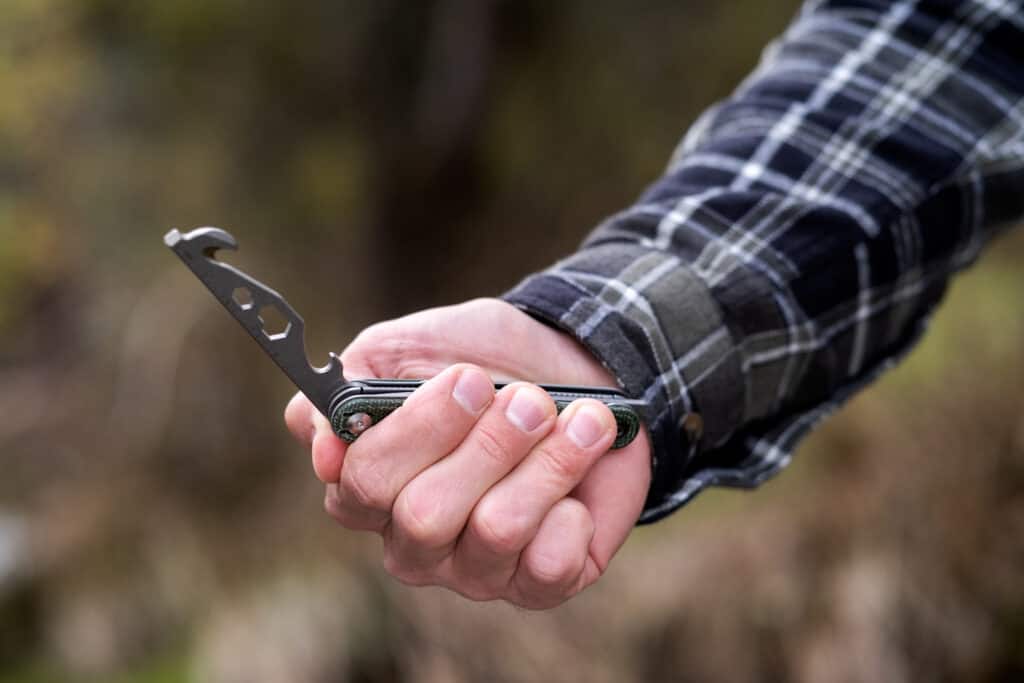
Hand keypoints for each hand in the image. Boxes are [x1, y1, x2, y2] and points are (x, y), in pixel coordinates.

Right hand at [284, 298, 650, 608]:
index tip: (466, 378)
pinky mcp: (539, 583)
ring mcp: (475, 569)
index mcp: (372, 486)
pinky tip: (582, 479)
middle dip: (488, 445)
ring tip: (575, 421)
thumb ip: (350, 383)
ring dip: (546, 462)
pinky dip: (575, 509)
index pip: (363, 483)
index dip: (418, 431)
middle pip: (425, 515)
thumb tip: (322, 448)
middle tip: (528, 399)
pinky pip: (549, 565)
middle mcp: (414, 539)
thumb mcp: (409, 347)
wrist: (579, 368)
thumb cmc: (485, 359)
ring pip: (494, 530)